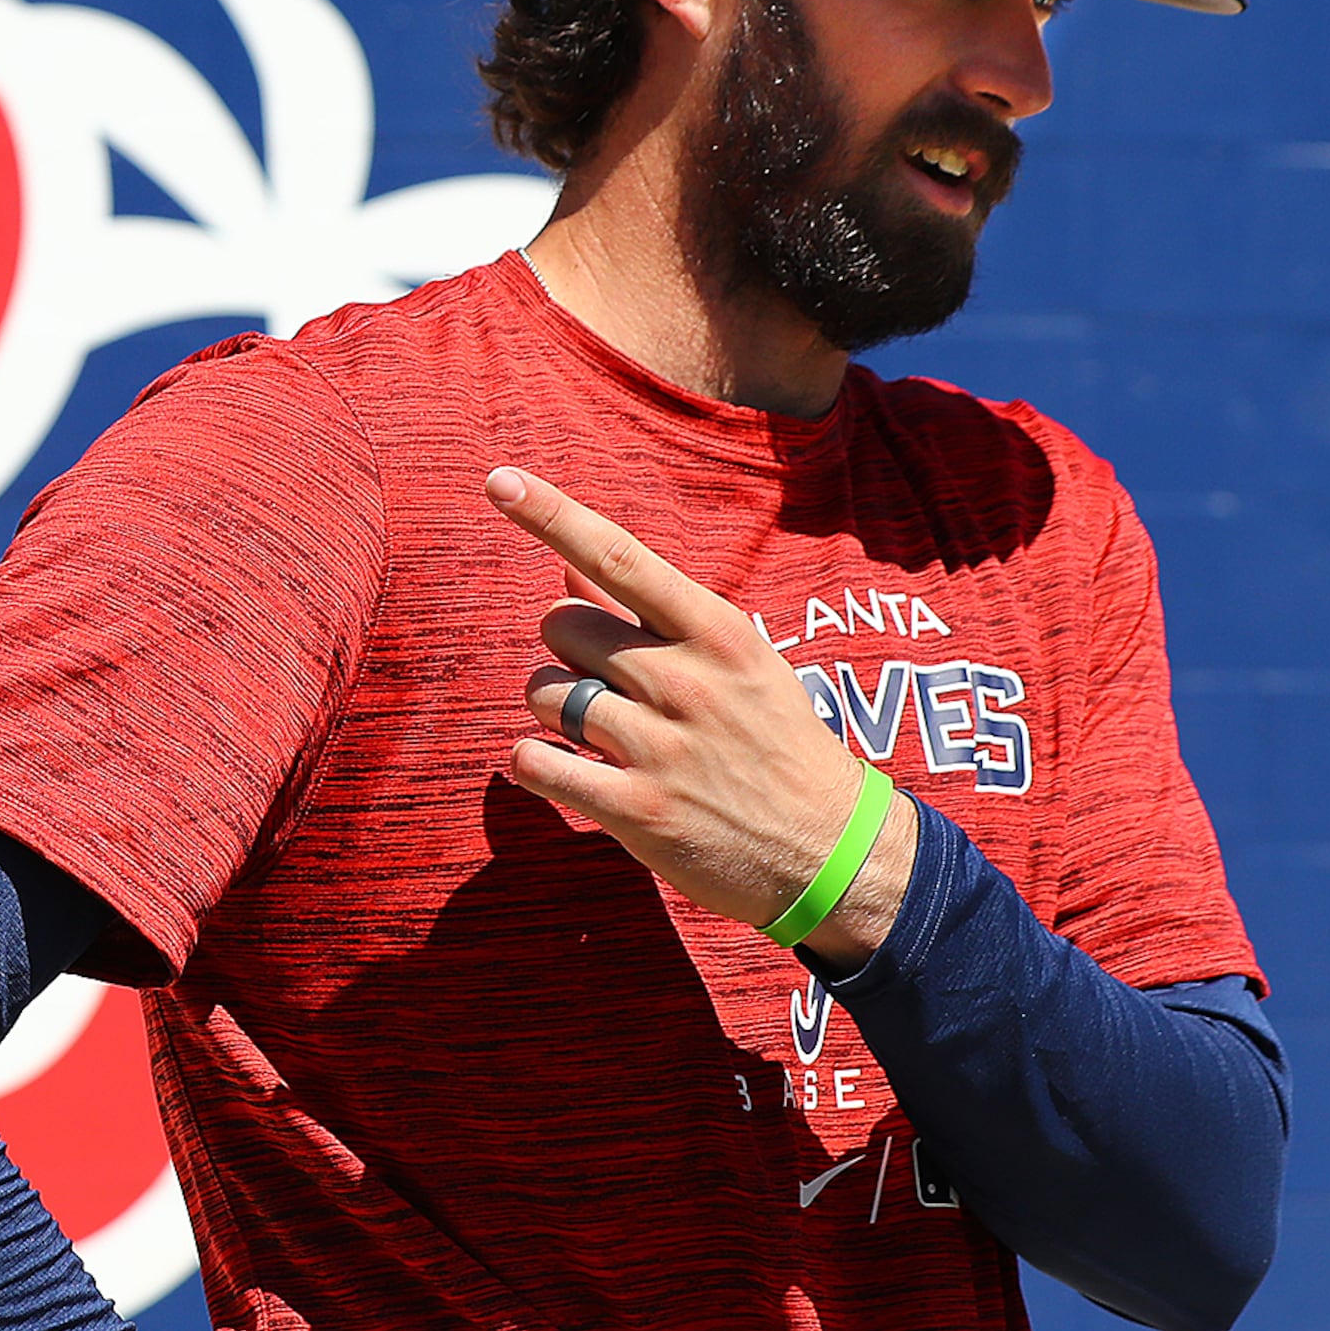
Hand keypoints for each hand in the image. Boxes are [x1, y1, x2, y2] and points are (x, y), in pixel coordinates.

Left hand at [482, 466, 917, 966]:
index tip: (498, 479)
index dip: (551, 515)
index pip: (619, 556)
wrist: (831, 851)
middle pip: (561, 626)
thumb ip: (646, 610)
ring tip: (602, 736)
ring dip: (553, 711)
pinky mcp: (637, 810)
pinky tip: (568, 772)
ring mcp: (661, 747)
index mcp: (716, 633)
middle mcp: (687, 681)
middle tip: (609, 687)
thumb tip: (566, 557)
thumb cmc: (770, 741)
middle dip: (567, 652)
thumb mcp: (732, 660)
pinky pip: (535, 762)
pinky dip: (536, 764)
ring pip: (543, 693)